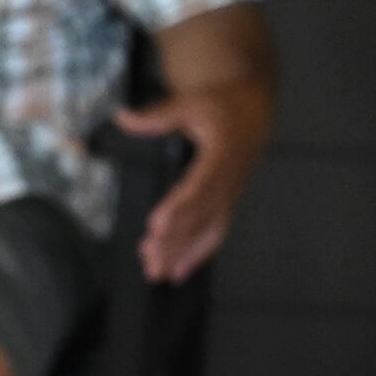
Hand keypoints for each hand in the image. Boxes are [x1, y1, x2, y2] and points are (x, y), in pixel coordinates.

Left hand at [115, 77, 268, 282]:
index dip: (179, 207)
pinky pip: (213, 236)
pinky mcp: (226, 207)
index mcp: (222, 154)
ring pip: (206, 231)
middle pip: (201, 216)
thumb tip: (123, 118)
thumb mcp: (190, 104)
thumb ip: (157, 116)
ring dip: (182, 253)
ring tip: (156, 271)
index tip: (157, 224)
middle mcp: (229, 182)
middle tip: (149, 254)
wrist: (251, 118)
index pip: (200, 185)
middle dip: (175, 238)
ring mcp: (230, 197)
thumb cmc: (221, 109)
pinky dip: (196, 256)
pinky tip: (177, 272)